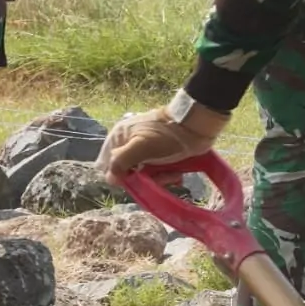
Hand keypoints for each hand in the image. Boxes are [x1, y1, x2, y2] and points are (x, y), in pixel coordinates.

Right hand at [101, 99, 227, 178]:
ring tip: (173, 174)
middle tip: (161, 176)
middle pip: (128, 173)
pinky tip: (177, 175)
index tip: (137, 178)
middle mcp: (129, 145)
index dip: (121, 176)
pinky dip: (166, 176)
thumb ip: (120, 161)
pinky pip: (157, 173)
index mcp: (118, 138)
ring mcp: (145, 151)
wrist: (196, 126)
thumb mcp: (140, 147)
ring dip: (159, 179)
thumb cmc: (166, 136)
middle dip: (145, 179)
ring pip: (144, 175)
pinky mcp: (161, 156)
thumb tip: (111, 179)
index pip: (108, 166)